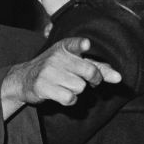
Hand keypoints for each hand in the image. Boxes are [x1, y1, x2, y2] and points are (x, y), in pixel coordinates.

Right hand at [1, 38, 120, 117]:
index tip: (87, 46)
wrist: (24, 79)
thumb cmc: (55, 69)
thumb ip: (98, 68)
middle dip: (93, 79)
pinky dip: (70, 100)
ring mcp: (48, 72)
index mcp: (64, 47)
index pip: (75, 44)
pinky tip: (62, 94)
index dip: (82, 45)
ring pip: (80, 87)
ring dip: (77, 91)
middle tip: (86, 81)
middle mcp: (56, 57)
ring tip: (66, 86)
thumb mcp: (73, 62)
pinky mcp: (43, 86)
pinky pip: (70, 98)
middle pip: (89, 71)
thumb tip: (119, 78)